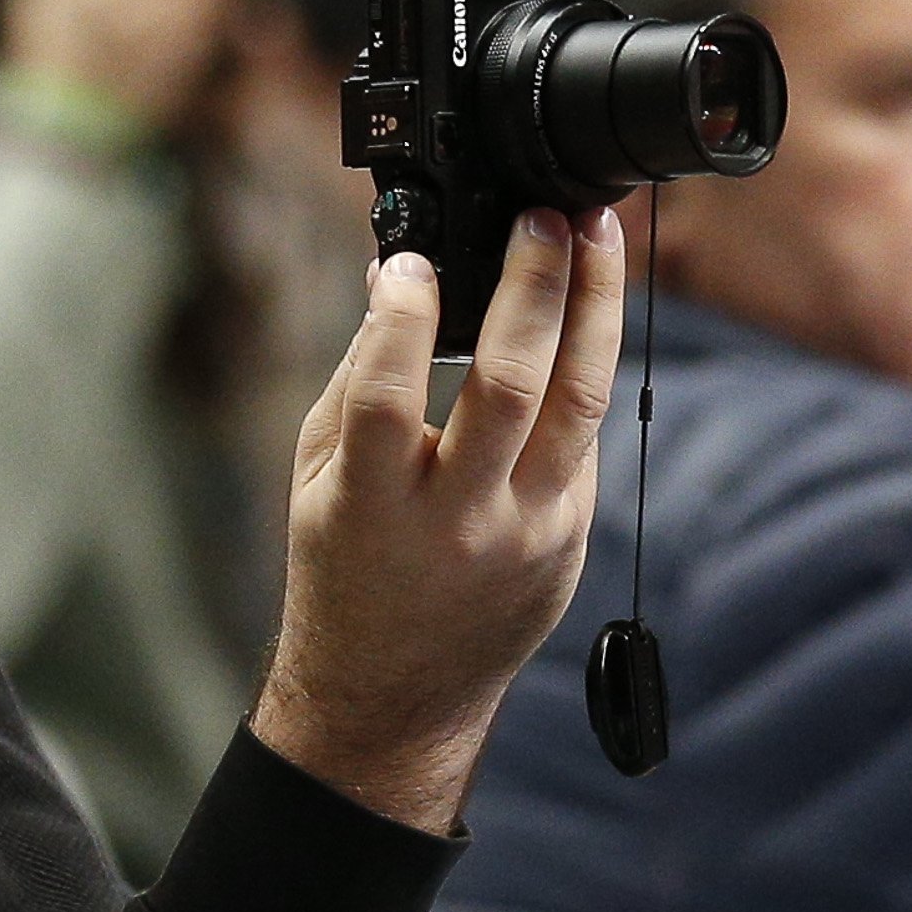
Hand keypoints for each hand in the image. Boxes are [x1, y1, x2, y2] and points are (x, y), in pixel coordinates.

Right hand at [251, 207, 626, 828]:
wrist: (395, 696)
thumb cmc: (343, 571)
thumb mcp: (315, 480)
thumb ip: (354, 379)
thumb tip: (390, 277)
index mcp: (370, 507)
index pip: (388, 395)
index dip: (400, 316)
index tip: (408, 259)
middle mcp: (456, 522)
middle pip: (511, 385)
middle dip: (534, 285)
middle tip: (544, 216)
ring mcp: (525, 533)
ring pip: (579, 400)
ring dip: (596, 305)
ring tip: (597, 236)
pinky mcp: (568, 537)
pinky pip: (582, 436)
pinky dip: (582, 364)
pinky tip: (583, 309)